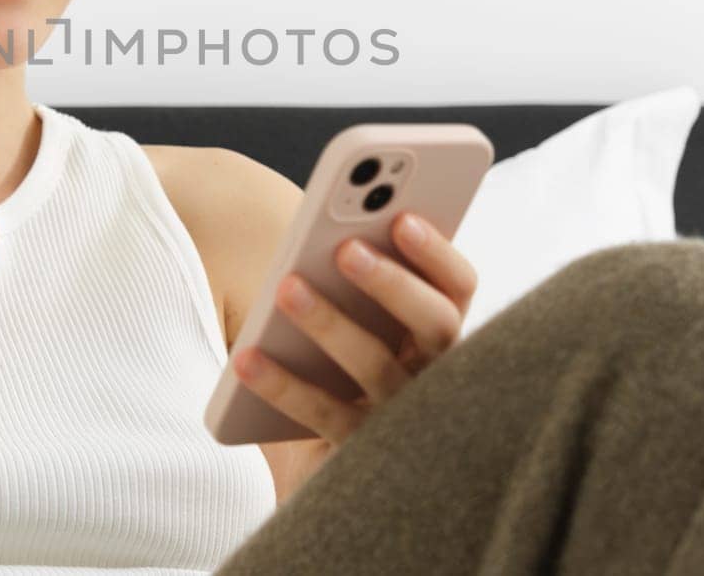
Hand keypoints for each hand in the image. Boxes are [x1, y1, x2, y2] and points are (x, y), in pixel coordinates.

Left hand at [231, 211, 477, 491]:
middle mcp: (437, 378)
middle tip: (345, 248)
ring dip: (332, 323)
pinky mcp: (362, 457)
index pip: (459, 288)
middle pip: (436, 325)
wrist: (332, 488)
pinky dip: (282, 385)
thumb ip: (353, 286)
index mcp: (439, 335)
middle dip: (392, 283)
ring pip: (377, 367)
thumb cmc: (342, 382)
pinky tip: (244, 357)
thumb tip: (319, 233)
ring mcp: (404, 421)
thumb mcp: (356, 329)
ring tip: (287, 286)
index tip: (402, 215)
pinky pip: (322, 416)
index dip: (437, 252)